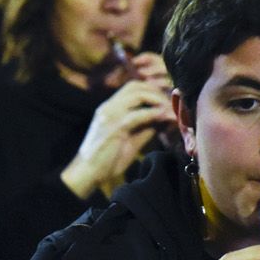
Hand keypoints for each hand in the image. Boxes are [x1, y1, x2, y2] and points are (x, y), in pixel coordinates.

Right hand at [60, 80, 175, 198]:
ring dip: (158, 100)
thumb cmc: (107, 158)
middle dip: (157, 92)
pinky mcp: (115, 127)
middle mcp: (108, 107)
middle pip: (136, 86)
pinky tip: (165, 119)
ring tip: (170, 111)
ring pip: (138, 94)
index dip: (152, 90)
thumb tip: (164, 118)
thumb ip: (144, 126)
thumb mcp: (129, 138)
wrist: (87, 172)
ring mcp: (110, 115)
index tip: (167, 101)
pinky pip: (139, 114)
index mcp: (109, 108)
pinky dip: (154, 114)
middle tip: (171, 104)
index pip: (132, 87)